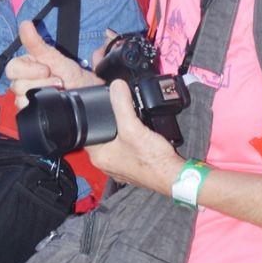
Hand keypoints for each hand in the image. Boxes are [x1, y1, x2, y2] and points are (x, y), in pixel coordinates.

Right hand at [5, 21, 99, 109]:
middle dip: (40, 83)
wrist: (87, 93)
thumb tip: (24, 24)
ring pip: (20, 99)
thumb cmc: (72, 74)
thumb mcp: (55, 57)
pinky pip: (25, 111)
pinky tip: (50, 102)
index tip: (47, 69)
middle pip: (16, 85)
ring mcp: (26, 98)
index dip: (28, 70)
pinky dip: (39, 107)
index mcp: (26, 66)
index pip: (11, 69)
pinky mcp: (31, 112)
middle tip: (58, 81)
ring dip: (42, 94)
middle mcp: (23, 82)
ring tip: (58, 91)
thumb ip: (37, 43)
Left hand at [87, 79, 183, 194]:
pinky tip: (138, 130)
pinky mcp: (132, 164)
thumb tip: (116, 86)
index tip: (100, 103)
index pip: (86, 131)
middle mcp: (106, 163)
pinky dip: (130, 137)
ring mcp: (119, 164)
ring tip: (129, 118)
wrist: (174, 176)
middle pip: (101, 134)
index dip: (92, 115)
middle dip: (108, 120)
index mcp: (99, 157)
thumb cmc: (153, 161)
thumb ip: (122, 105)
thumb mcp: (134, 128)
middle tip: (117, 108)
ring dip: (120, 128)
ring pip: (114, 140)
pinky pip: (126, 146)